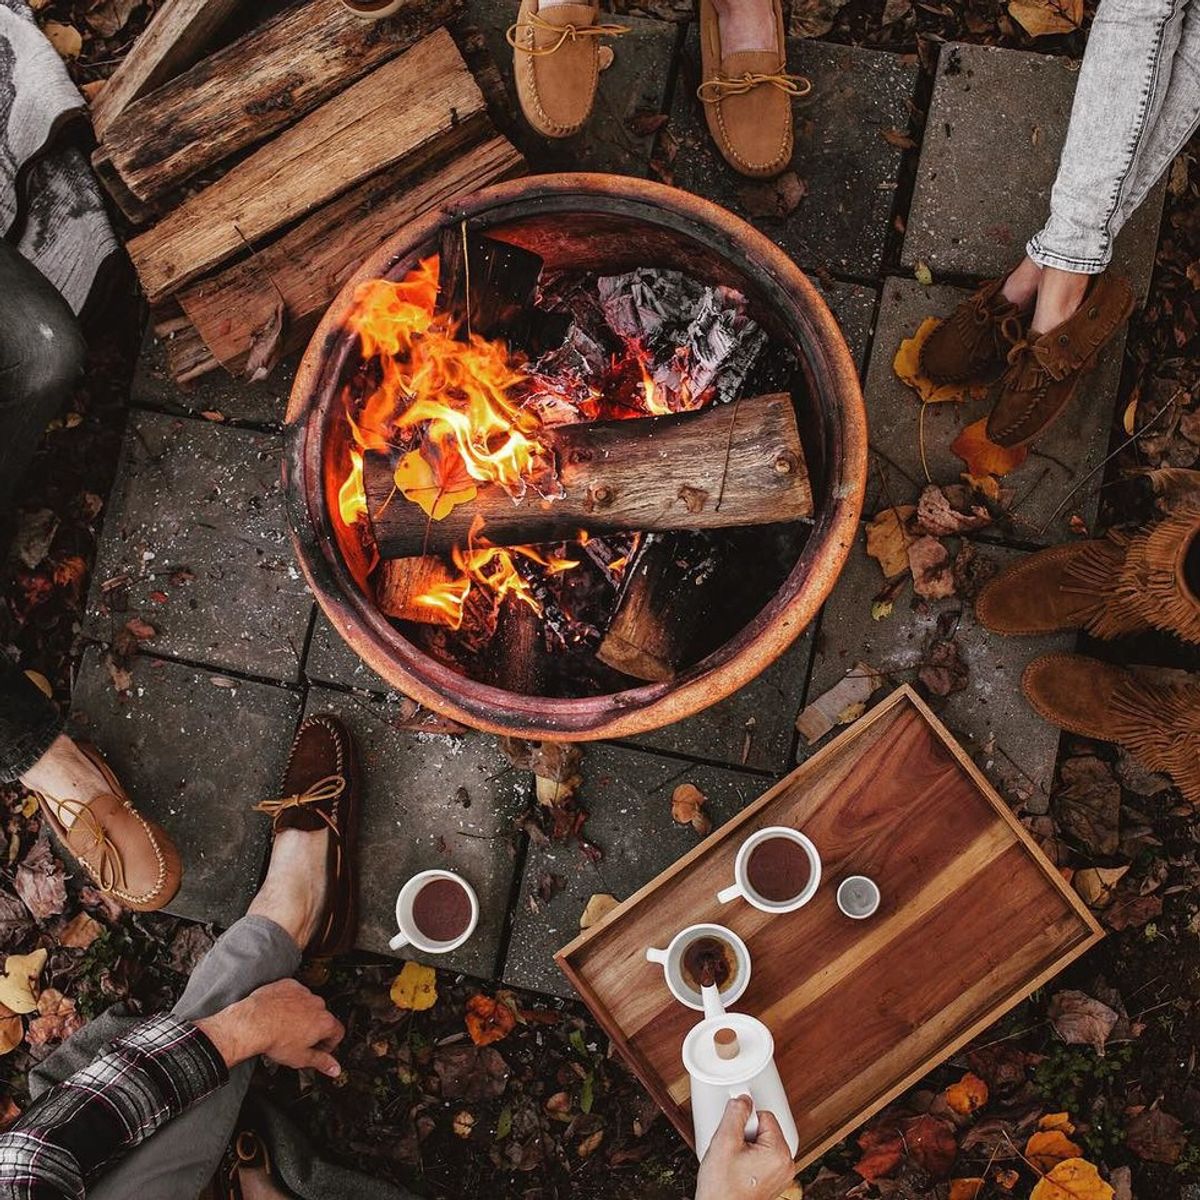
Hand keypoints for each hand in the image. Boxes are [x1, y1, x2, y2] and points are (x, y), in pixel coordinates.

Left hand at [194, 979, 344, 1076]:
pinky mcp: (289, 986)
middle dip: (313, 1029)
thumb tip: (335, 1069)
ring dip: (301, 1014)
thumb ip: (322, 1062)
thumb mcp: (301, 1059)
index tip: (320, 1049)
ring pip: (307, 1005)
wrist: (253, 1023)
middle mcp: (317, 1004)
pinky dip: (289, 1002)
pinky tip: (278, 1013)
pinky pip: (294, 993)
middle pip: (322, 1018)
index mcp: (324, 1022)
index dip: (330, 1044)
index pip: (338, 1032)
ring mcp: (303, 993)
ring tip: (285, 1028)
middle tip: (299, 1041)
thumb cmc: (275, 1039)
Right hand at [695, 1096, 795, 1199]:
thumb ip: (735, 1113)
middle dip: (746, 1133)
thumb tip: (743, 1099)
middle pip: (765, 1128)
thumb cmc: (723, 1189)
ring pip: (763, 1142)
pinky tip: (737, 1168)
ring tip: (733, 1160)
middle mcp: (786, 1165)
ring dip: (747, 1145)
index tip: (734, 1132)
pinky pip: (763, 1157)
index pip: (765, 1115)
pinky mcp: (773, 1181)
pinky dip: (750, 1157)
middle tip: (732, 1149)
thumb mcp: (724, 1142)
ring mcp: (781, 1175)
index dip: (745, 1121)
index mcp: (779, 1153)